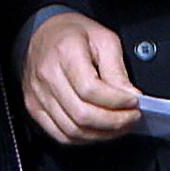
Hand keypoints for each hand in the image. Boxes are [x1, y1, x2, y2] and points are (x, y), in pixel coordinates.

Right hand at [22, 12, 140, 144]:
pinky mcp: (34, 107)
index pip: (91, 90)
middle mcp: (47, 75)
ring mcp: (38, 94)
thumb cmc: (73, 34)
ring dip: (102, 134)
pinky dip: (83, 139)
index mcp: (65, 53)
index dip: (117, 101)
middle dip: (114, 122)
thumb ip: (117, 69)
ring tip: (119, 125)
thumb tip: (131, 96)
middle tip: (132, 117)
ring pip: (72, 130)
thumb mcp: (103, 39)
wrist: (44, 31)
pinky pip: (60, 134)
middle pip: (82, 114)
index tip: (134, 102)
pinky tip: (98, 130)